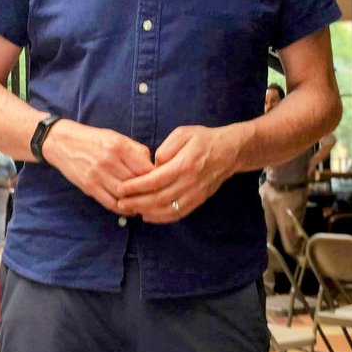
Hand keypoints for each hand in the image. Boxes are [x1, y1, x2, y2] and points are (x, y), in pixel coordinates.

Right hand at [44, 120, 153, 212]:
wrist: (62, 142)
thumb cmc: (93, 139)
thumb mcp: (116, 137)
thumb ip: (135, 150)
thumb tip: (152, 165)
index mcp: (119, 146)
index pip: (145, 168)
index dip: (156, 177)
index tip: (161, 182)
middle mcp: (109, 161)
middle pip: (136, 183)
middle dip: (148, 192)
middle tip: (157, 197)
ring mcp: (97, 175)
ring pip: (124, 196)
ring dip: (136, 203)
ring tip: (145, 205)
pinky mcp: (89, 187)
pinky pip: (110, 203)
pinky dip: (122, 209)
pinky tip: (129, 209)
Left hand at [114, 125, 242, 222]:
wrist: (230, 151)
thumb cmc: (203, 139)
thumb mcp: (183, 134)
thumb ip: (165, 149)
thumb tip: (152, 165)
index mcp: (183, 164)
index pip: (154, 180)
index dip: (135, 187)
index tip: (120, 189)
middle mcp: (190, 182)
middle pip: (158, 198)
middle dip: (136, 202)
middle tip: (120, 203)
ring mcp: (195, 194)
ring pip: (167, 209)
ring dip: (147, 212)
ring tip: (130, 210)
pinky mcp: (199, 200)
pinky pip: (179, 214)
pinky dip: (162, 218)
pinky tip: (148, 216)